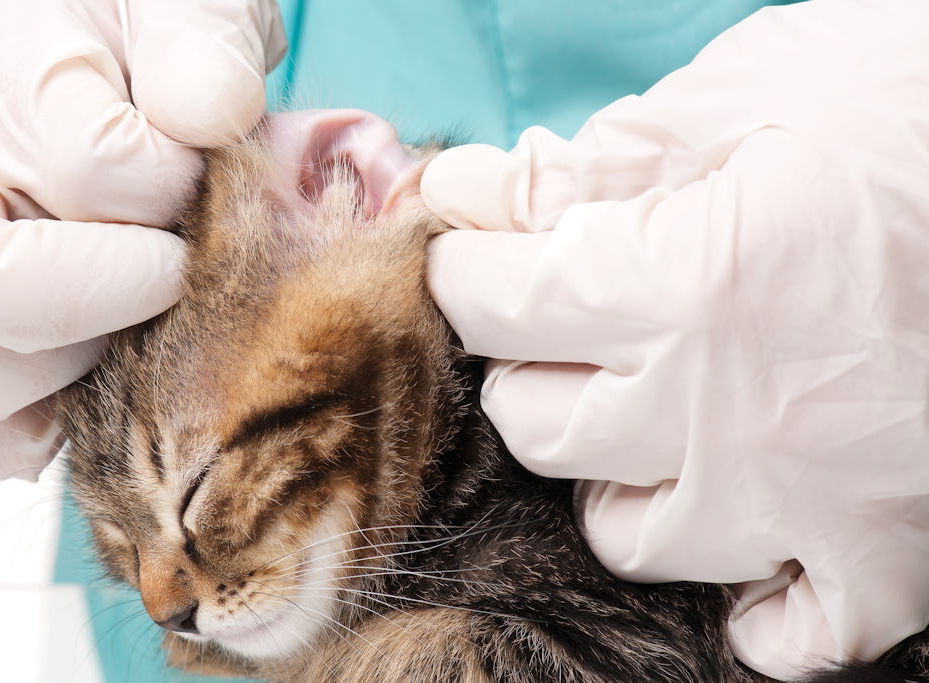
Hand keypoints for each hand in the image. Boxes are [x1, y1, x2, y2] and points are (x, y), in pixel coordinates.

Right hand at [0, 0, 285, 479]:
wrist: (69, 67)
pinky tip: (82, 366)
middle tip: (160, 272)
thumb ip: (196, 49)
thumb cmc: (132, 45)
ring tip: (117, 310)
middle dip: (105, 299)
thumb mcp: (178, 10)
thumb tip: (209, 113)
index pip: (98, 171)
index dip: (175, 194)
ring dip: (80, 369)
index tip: (196, 181)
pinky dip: (46, 426)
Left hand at [422, 0, 928, 677]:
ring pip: (623, 531)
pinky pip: (776, 634)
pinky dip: (743, 593)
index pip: (493, 302)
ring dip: (610, 472)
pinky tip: (750, 525)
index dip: (466, 268)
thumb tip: (478, 188)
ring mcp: (807, 507)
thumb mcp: (761, 94)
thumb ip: (603, 157)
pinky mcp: (891, 565)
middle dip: (526, 363)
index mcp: (685, 286)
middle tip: (562, 318)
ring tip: (651, 414)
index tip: (474, 250)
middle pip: (537, 424)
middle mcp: (725, 416)